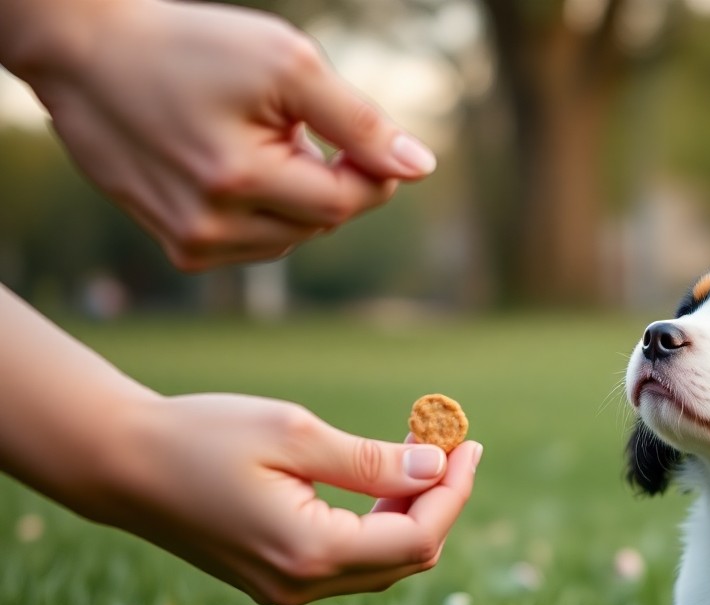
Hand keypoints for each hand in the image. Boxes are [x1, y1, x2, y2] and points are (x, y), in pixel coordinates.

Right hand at [3, 0, 435, 270]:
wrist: (83, 54)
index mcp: (241, 182)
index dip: (370, 168)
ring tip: (253, 141)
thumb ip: (359, 121)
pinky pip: (254, 244)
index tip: (353, 131)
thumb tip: (421, 167)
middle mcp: (211, 228)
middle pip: (323, 222)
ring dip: (295, 195)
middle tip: (287, 124)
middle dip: (325, 175)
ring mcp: (191, 244)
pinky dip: (263, 211)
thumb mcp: (286, 65)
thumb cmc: (188, 47)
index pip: (348, 202)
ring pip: (292, 238)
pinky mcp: (177, 247)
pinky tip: (232, 169)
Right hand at [79, 394, 481, 604]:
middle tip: (450, 443)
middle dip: (440, 501)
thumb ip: (371, 459)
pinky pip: (350, 560)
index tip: (469, 444)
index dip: (455, 492)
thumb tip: (436, 467)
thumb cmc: (201, 436)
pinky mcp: (275, 577)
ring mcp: (286, 589)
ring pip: (381, 563)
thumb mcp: (294, 434)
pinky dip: (378, 522)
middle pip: (408, 558)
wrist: (120, 463)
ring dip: (412, 511)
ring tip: (420, 451)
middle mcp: (302, 585)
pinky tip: (381, 479)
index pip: (418, 538)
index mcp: (310, 552)